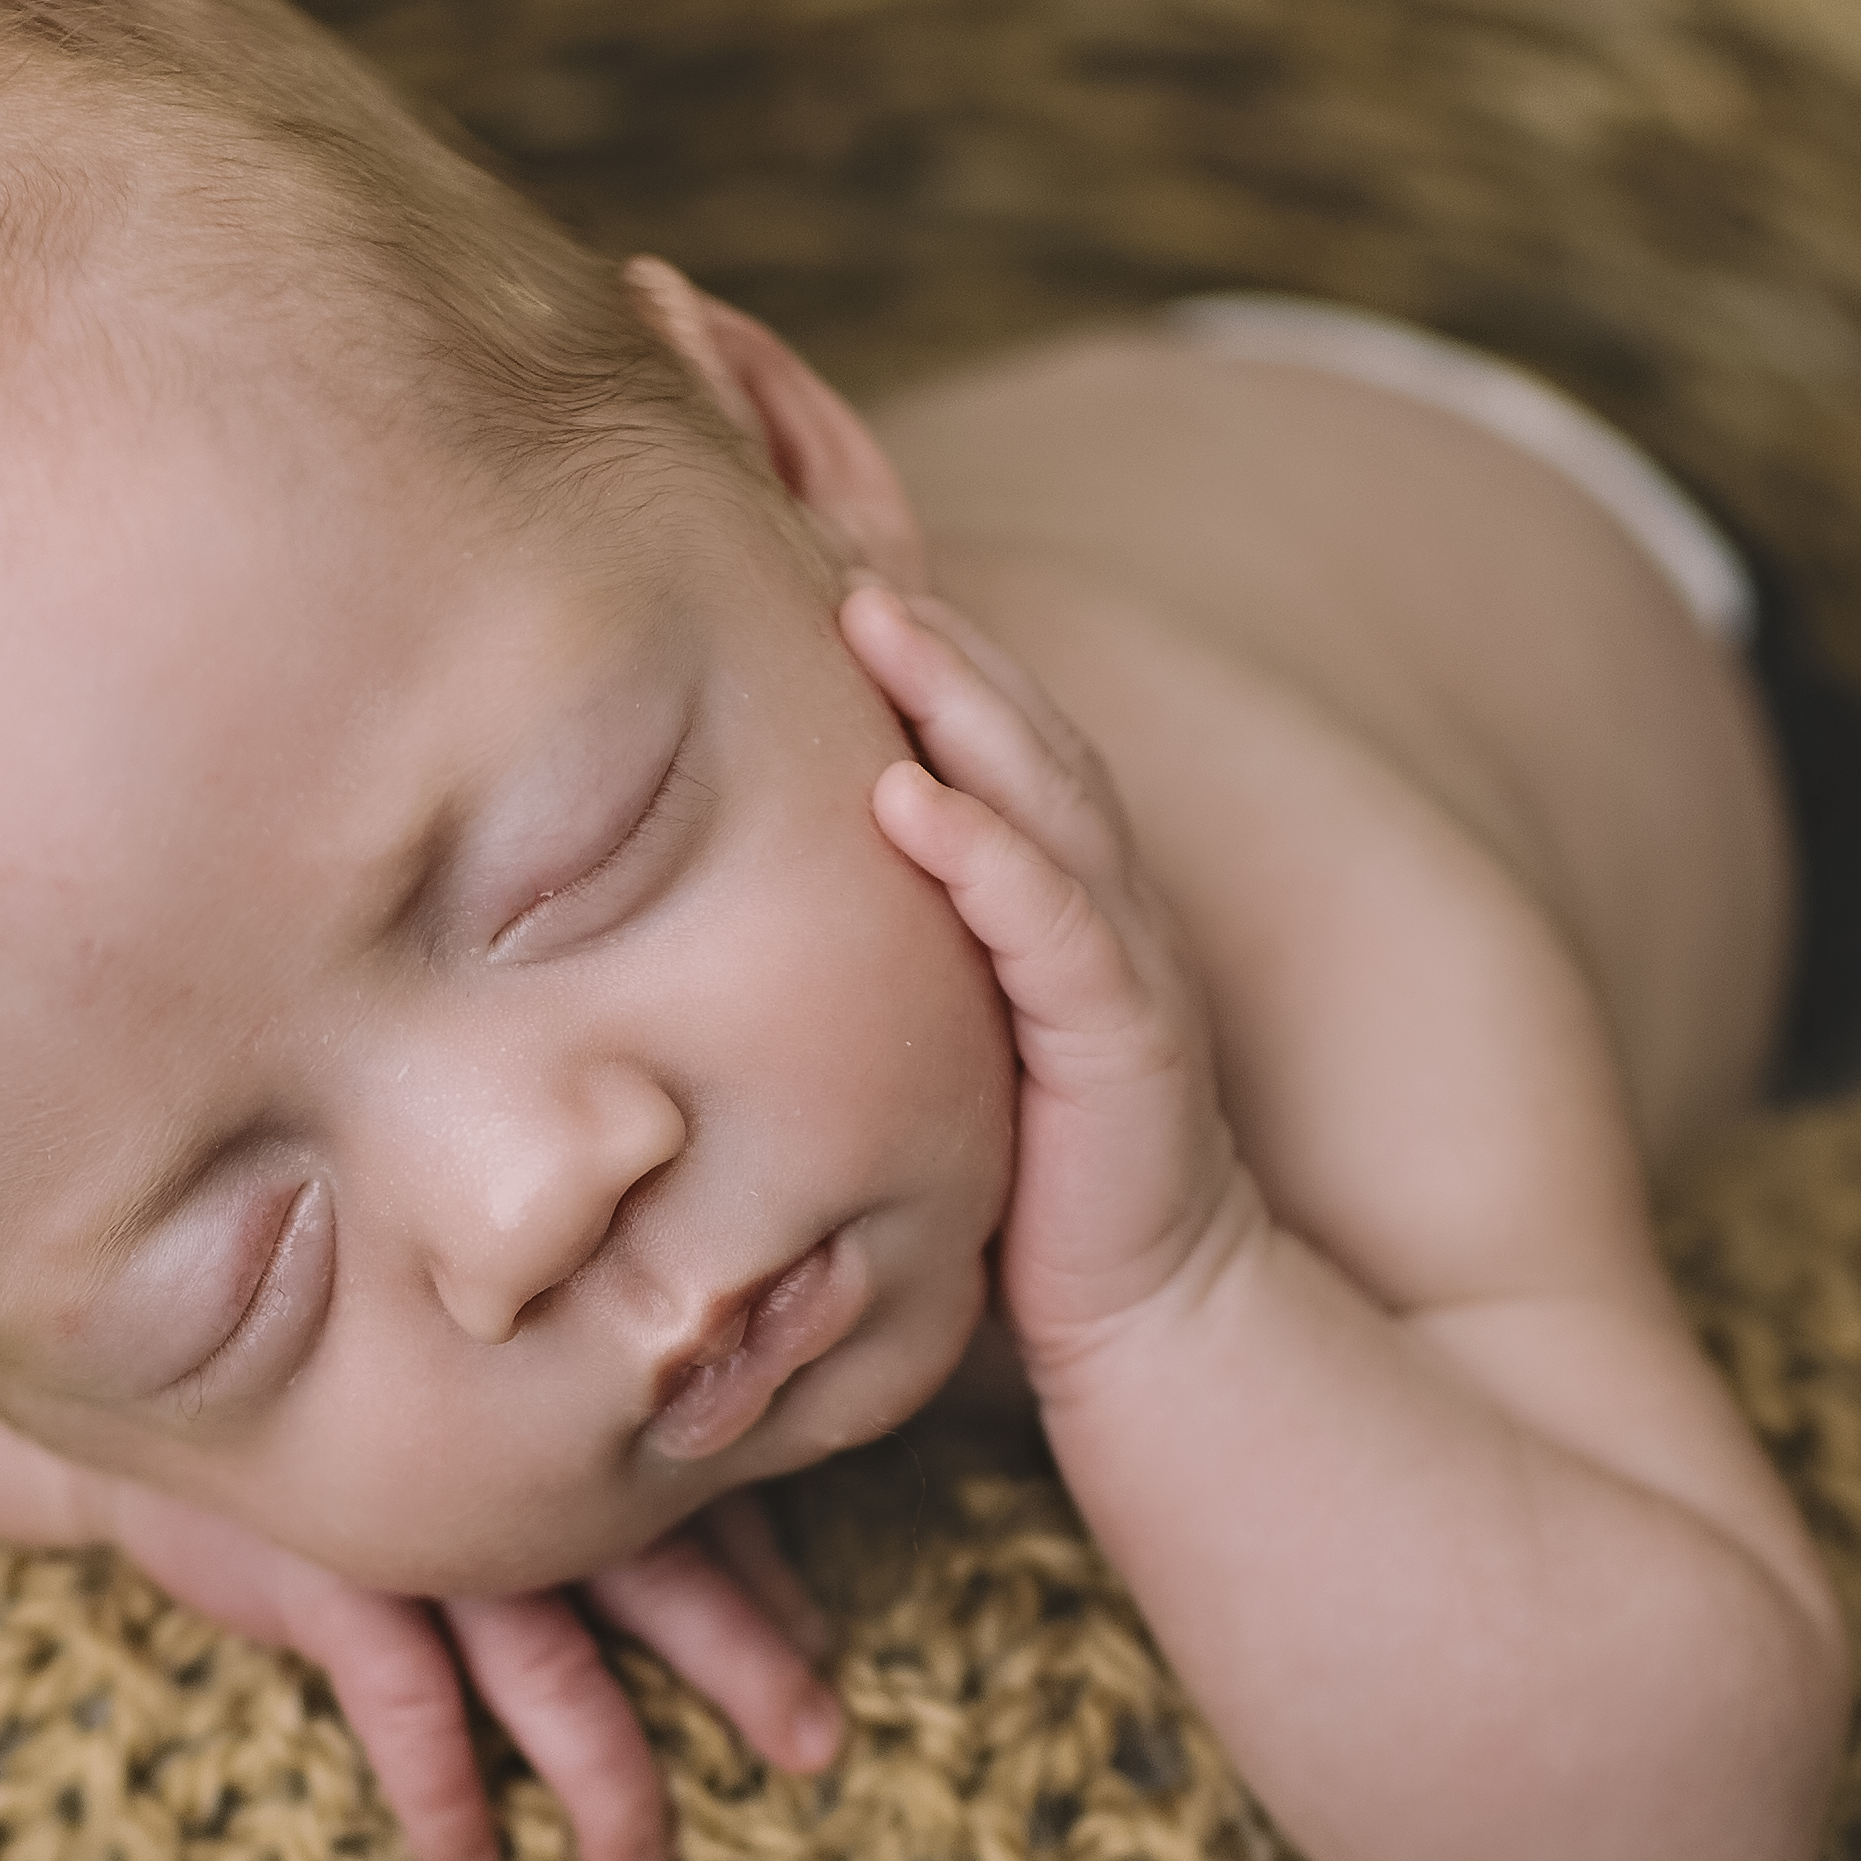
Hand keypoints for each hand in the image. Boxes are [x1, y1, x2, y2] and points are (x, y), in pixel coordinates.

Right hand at [90, 1480, 838, 1860]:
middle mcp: (514, 1482)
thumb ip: (582, 1473)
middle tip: (818, 1747)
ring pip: (551, 1669)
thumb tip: (733, 1559)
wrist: (159, 1410)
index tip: (826, 1658)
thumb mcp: (471, 1437)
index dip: (767, 1586)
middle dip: (746, 1667)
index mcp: (561, 1438)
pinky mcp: (334, 1577)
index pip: (697, 1509)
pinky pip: (408, 1703)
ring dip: (607, 1777)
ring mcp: (429, 1533)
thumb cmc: (340, 1429)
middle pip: (664, 1581)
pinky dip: (441, 1790)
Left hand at [849, 581, 1270, 1388]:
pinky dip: (990, 858)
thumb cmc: (1029, 1200)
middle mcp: (1093, 908)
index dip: (917, 652)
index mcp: (1047, 902)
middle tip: (831, 534)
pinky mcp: (1126, 1048)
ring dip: (962, 703)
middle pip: (1016, 733)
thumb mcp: (931, 1058)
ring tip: (876, 618)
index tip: (818, 556)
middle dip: (934, 630)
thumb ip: (870, 977)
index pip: (981, 748)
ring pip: (1046, 799)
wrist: (1160, 1326)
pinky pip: (1059, 931)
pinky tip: (912, 802)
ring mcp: (1119, 967)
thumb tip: (699, 932)